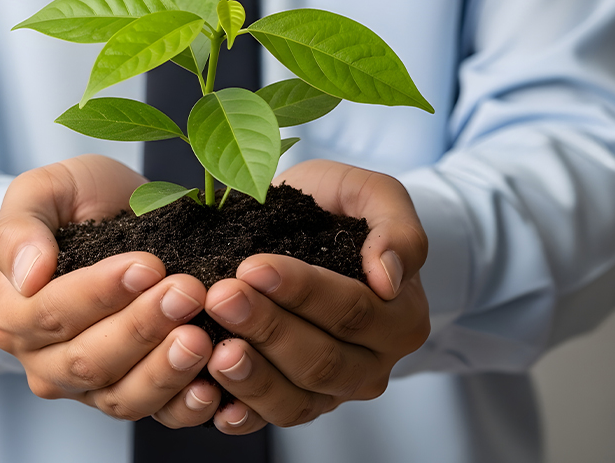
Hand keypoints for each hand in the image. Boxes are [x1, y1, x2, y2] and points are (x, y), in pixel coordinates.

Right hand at [0, 154, 221, 426]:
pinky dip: (185, 406)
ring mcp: (89, 386)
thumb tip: (27, 275)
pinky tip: (212, 387)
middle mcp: (45, 360)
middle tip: (187, 293)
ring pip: (122, 395)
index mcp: (14, 314)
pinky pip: (157, 413)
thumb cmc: (79, 200)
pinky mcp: (134, 394)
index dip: (101, 293)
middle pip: (89, 359)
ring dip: (165, 370)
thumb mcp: (45, 191)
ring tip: (201, 338)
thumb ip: (20, 228)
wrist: (120, 212)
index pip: (52, 313)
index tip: (148, 266)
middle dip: (142, 328)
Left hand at [203, 159, 429, 432]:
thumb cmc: (338, 208)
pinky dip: (241, 415)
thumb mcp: (373, 195)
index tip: (254, 266)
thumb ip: (397, 229)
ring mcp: (333, 391)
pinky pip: (270, 419)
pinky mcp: (296, 403)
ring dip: (252, 376)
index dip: (303, 291)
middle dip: (268, 330)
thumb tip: (389, 279)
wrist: (310, 227)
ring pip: (296, 399)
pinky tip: (213, 398)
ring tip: (215, 349)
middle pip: (321, 360)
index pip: (353, 310)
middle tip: (221, 298)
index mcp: (401, 317)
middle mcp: (372, 363)